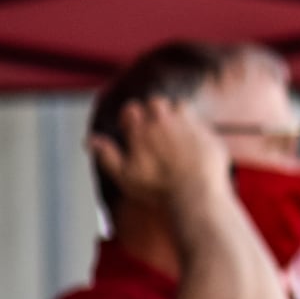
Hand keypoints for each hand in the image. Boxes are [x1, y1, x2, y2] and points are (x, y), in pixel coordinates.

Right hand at [88, 96, 229, 210]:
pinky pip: (202, 125)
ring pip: (180, 106)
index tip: (132, 128)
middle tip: (155, 128)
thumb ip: (107, 156)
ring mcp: (189, 125)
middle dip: (153, 112)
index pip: (131, 109)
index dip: (131, 118)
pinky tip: (195, 146)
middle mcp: (164, 121)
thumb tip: (90, 140)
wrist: (197, 196)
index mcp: (141, 128)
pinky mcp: (209, 134)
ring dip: (176, 114)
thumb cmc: (158, 189)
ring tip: (175, 132)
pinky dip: (197, 131)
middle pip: (155, 103)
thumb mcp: (125, 176)